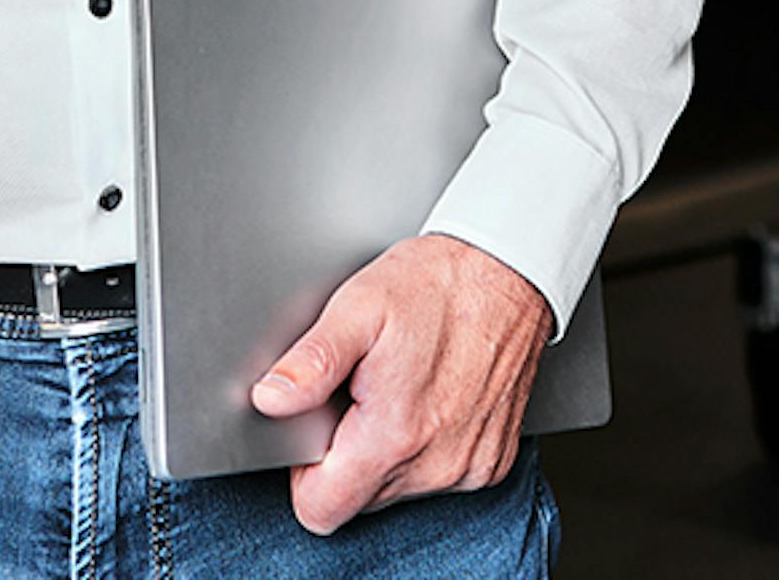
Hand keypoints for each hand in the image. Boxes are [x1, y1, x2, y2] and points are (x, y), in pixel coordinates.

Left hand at [251, 233, 550, 533]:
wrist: (509, 269)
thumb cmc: (436, 283)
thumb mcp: (359, 306)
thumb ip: (311, 362)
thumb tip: (270, 400)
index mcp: (394, 436)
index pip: (320, 510)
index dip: (306, 472)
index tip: (320, 426)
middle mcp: (437, 465)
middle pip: (358, 500)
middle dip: (348, 455)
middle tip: (362, 392)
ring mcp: (469, 468)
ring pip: (397, 490)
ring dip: (388, 450)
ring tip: (400, 387)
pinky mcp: (493, 463)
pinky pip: (438, 478)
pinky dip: (427, 448)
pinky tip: (432, 398)